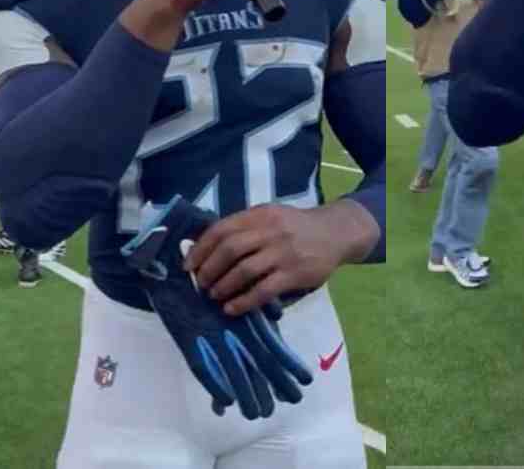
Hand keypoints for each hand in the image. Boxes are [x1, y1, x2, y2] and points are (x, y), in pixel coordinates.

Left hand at [122, 196, 312, 419]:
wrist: (335, 233)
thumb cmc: (295, 227)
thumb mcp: (269, 217)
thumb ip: (243, 228)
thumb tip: (202, 247)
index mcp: (260, 214)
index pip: (222, 229)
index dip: (201, 248)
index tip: (188, 266)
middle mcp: (270, 230)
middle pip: (230, 249)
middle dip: (209, 269)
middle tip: (201, 284)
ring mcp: (283, 252)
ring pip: (244, 270)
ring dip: (223, 286)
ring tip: (214, 297)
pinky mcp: (294, 274)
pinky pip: (263, 290)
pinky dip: (243, 302)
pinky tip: (232, 309)